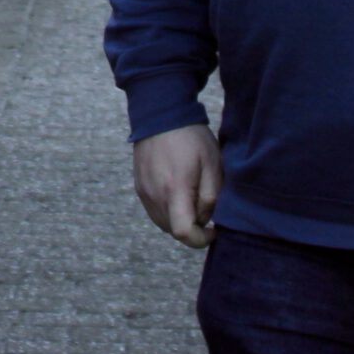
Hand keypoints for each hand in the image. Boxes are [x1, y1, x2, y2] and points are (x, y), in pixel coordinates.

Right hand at [132, 124, 222, 248]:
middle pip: (173, 231)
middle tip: (205, 210)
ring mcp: (144, 191)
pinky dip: (167, 211)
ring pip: (162, 222)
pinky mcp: (139, 186)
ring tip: (192, 200)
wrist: (160, 113)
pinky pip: (154, 210)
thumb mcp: (212, 163)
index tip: (213, 231)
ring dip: (178, 221)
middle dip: (192, 229)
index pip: (183, 233)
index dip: (200, 240)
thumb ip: (210, 196)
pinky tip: (178, 192)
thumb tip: (205, 219)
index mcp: (175, 190)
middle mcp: (155, 195)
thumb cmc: (191, 137)